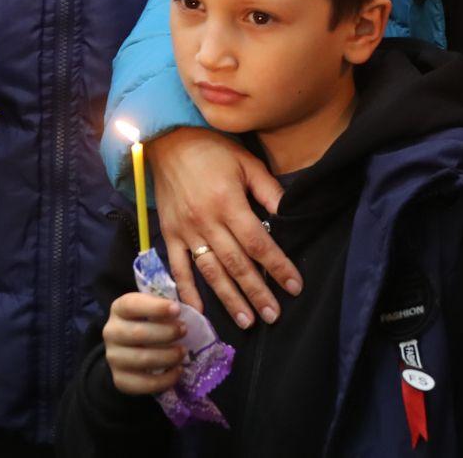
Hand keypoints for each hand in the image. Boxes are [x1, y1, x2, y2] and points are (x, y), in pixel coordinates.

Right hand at [103, 292, 184, 394]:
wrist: (135, 348)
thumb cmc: (153, 321)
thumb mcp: (162, 302)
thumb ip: (182, 293)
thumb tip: (197, 307)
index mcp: (119, 308)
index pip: (131, 305)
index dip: (155, 307)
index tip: (177, 310)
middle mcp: (111, 332)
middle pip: (138, 333)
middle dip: (166, 333)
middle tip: (184, 331)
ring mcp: (113, 358)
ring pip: (142, 359)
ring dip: (168, 356)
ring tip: (183, 352)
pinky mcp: (120, 380)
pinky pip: (144, 383)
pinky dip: (165, 379)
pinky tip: (178, 370)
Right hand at [147, 126, 298, 328]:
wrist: (167, 140)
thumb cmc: (213, 149)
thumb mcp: (247, 163)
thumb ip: (269, 191)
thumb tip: (290, 215)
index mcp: (228, 202)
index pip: (258, 243)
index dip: (278, 267)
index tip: (295, 287)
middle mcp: (206, 221)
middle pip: (236, 264)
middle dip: (257, 292)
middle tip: (274, 316)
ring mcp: (186, 231)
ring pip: (210, 271)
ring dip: (229, 299)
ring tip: (247, 321)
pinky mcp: (169, 234)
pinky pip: (177, 267)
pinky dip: (187, 291)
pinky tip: (199, 312)